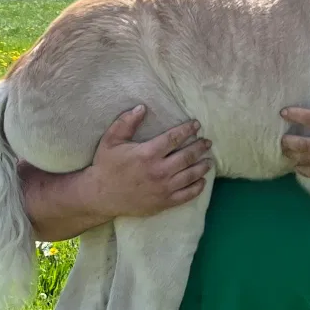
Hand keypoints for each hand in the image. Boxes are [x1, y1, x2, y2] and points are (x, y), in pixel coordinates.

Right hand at [85, 106, 212, 215]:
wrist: (100, 196)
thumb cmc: (106, 166)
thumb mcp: (111, 140)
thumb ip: (126, 122)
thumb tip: (142, 107)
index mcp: (147, 153)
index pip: (174, 138)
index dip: (187, 130)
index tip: (196, 125)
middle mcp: (159, 170)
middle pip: (187, 156)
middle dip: (200, 147)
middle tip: (207, 142)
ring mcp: (163, 188)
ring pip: (191, 175)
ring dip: (203, 166)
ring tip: (209, 160)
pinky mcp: (164, 202)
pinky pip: (187, 195)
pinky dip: (197, 187)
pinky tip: (202, 181)